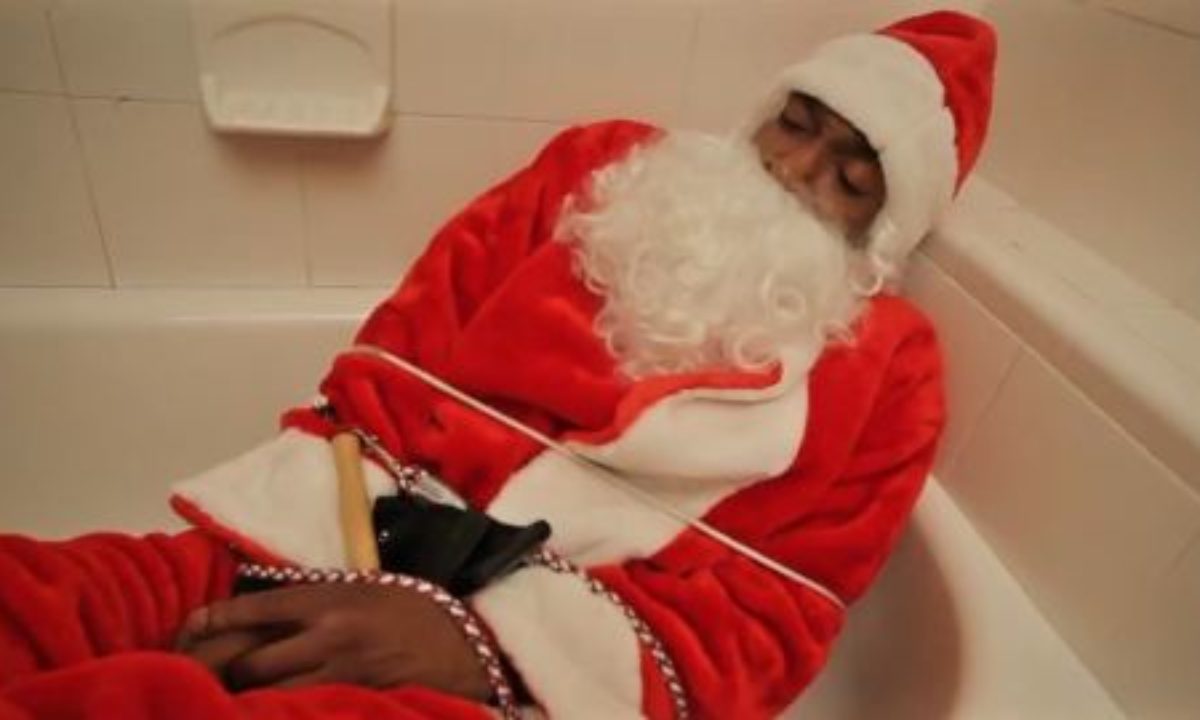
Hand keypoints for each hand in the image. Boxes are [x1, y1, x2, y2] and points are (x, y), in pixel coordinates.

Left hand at [175, 582, 490, 699]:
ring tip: (226, 702)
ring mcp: (342, 673)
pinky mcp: (356, 701)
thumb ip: (314, 600)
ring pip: (271, 695)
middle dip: (222, 672)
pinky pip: (305, 711)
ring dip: (246, 701)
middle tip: (203, 676)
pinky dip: (283, 712)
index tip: (190, 628)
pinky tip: (272, 712)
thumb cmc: (412, 610)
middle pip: (250, 661)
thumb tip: (258, 614)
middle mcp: (329, 633)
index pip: (254, 609)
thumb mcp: (362, 588)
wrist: (466, 642)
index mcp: (329, 597)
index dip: (213, 620)